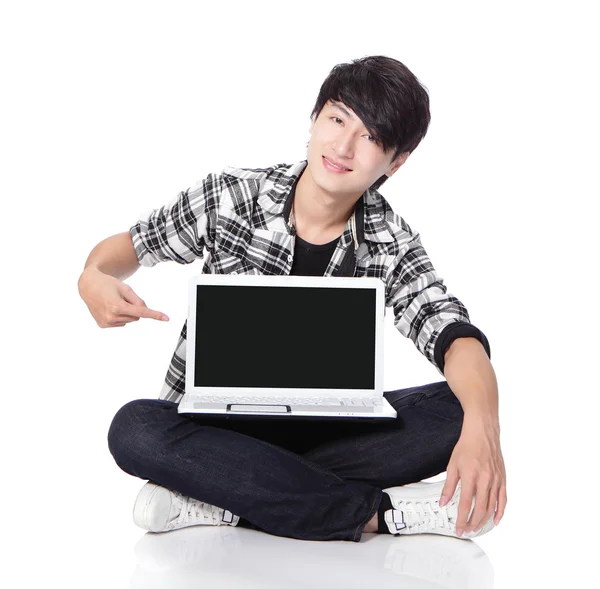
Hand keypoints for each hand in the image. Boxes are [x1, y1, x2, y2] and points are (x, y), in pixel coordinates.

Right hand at [78, 267, 168, 327]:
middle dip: (134, 308)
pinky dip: (119, 316)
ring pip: (129, 320)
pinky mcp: (103, 325)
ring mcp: (106, 323)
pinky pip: (121, 323)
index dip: (155, 315)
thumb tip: (145, 311)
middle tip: (122, 298)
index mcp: (117, 306)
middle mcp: (111, 317)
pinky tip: (109, 308)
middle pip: (137, 316)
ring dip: (127, 312)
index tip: (167, 318)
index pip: (141, 312)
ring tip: (114, 302)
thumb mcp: (125, 288)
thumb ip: (137, 300)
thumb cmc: (108, 284)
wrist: (88, 286)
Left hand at [439, 420, 506, 534]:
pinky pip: (503, 499)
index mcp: (471, 476)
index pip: (466, 504)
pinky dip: (500, 512)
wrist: (482, 433)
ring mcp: (496, 480)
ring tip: (476, 528)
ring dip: (484, 520)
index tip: (458, 528)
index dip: (462, 519)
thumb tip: (443, 502)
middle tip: (467, 530)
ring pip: (492, 507)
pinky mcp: (502, 479)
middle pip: (480, 509)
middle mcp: (485, 479)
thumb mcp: (452, 465)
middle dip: (473, 523)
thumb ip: (449, 486)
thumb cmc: (467, 447)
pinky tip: (495, 520)